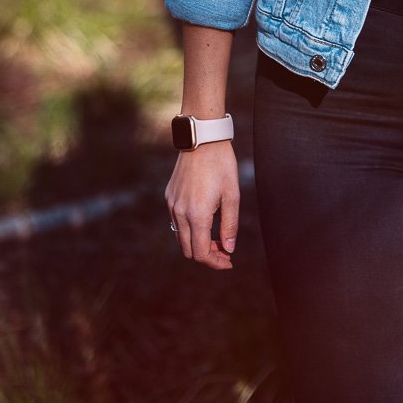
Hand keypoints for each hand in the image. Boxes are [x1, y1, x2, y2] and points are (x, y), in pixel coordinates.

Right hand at [166, 140, 239, 268]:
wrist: (203, 140)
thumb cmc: (222, 166)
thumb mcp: (232, 196)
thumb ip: (230, 225)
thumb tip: (229, 249)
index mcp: (197, 215)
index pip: (201, 253)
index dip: (215, 262)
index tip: (229, 261)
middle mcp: (180, 213)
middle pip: (188, 250)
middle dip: (207, 255)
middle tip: (225, 251)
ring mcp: (172, 204)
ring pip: (181, 237)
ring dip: (197, 242)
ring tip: (217, 237)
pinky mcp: (169, 196)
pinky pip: (176, 222)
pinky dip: (189, 229)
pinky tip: (204, 221)